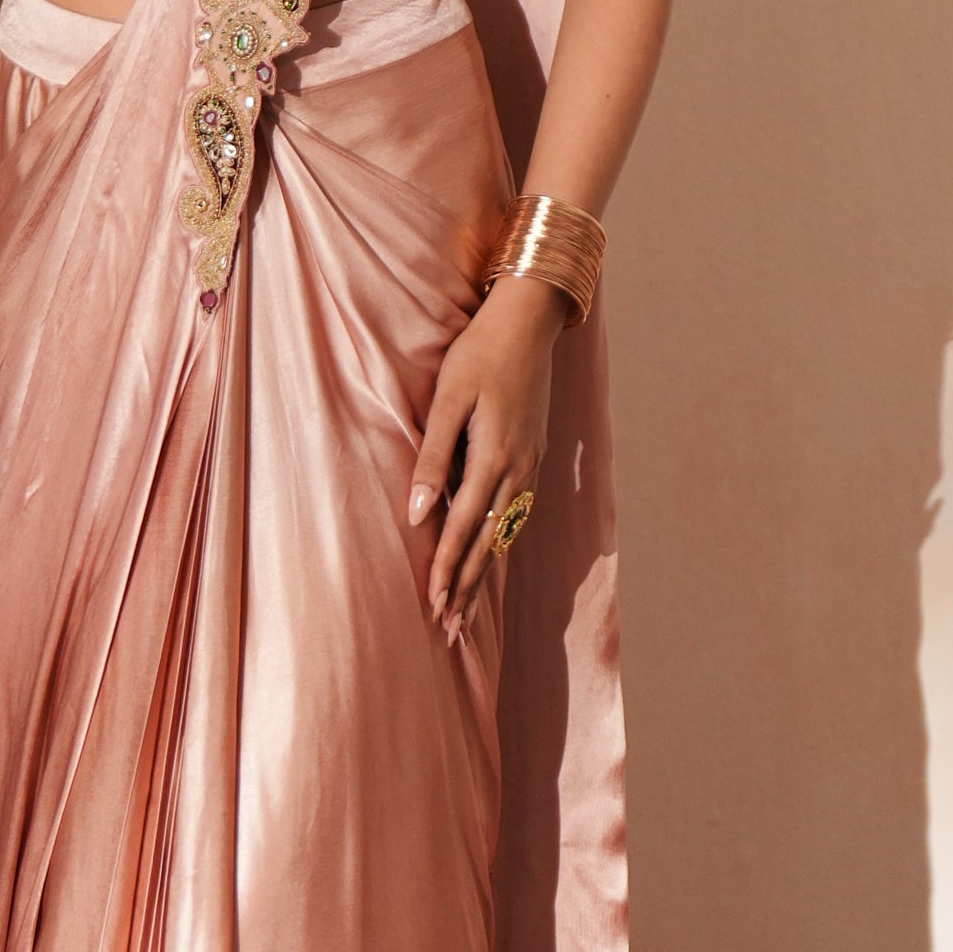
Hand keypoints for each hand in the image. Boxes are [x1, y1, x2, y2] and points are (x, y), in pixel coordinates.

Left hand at [406, 273, 567, 641]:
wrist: (529, 322)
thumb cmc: (479, 353)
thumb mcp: (448, 399)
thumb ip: (432, 457)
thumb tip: (418, 512)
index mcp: (493, 458)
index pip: (464, 529)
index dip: (446, 570)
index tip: (432, 606)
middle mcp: (518, 471)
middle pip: (489, 544)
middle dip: (466, 587)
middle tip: (448, 629)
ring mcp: (530, 465)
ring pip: (505, 533)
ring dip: (484, 571)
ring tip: (465, 607)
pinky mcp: (534, 456)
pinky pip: (517, 513)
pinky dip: (501, 543)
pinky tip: (492, 556)